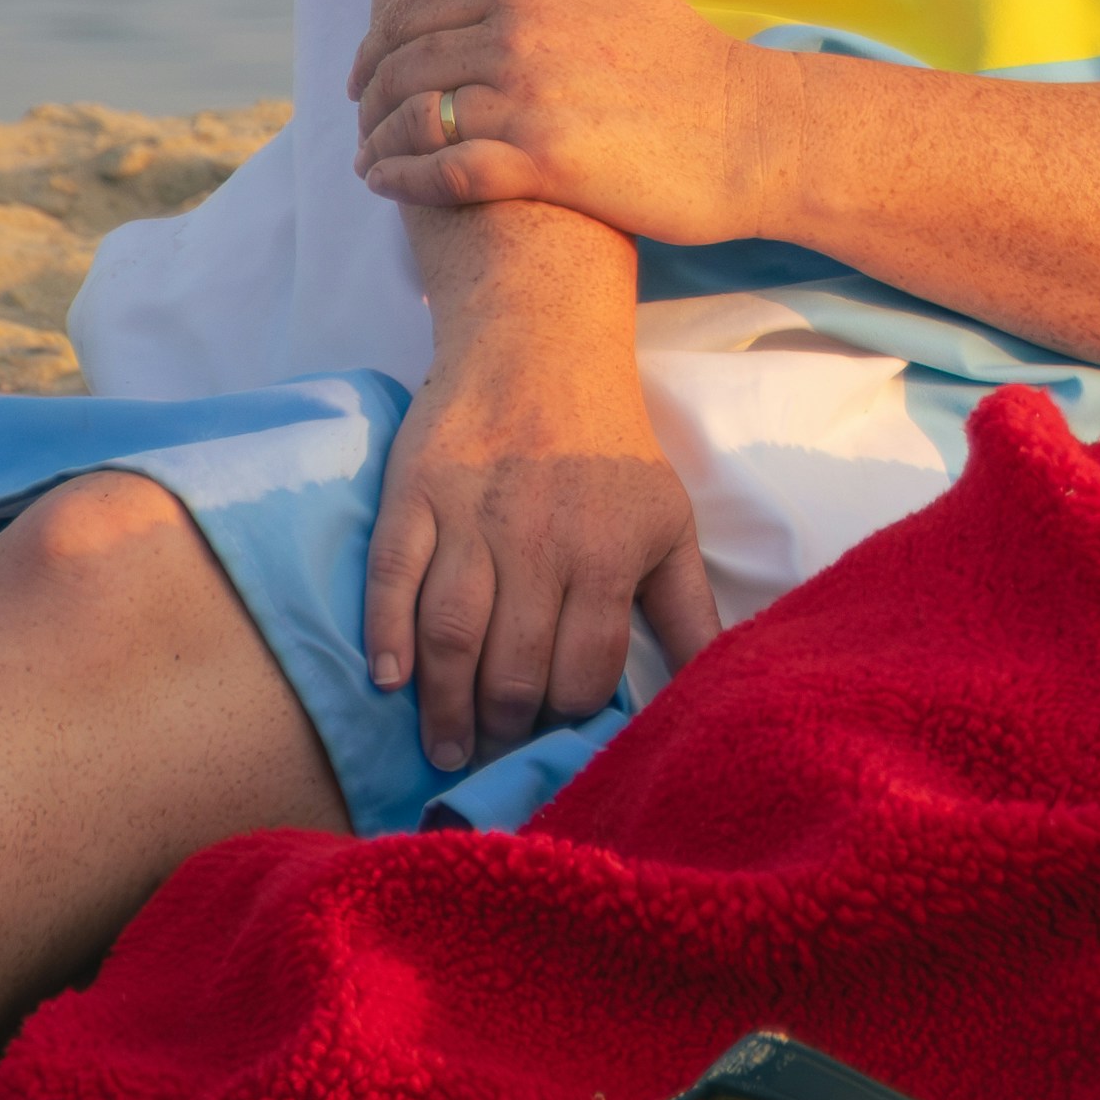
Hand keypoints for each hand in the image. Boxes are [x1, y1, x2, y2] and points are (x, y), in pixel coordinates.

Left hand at [352, 0, 764, 240]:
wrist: (750, 130)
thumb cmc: (680, 54)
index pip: (413, 13)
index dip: (374, 46)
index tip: (364, 75)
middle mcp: (516, 38)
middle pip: (403, 67)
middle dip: (368, 98)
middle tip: (363, 124)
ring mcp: (526, 101)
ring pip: (414, 120)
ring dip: (378, 143)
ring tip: (370, 161)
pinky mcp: (541, 164)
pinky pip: (444, 172)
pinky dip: (402, 180)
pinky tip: (387, 186)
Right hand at [364, 315, 717, 770]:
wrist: (540, 346)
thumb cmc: (611, 447)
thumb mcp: (669, 524)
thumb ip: (687, 612)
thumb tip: (713, 690)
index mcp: (608, 555)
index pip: (586, 670)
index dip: (569, 717)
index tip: (553, 740)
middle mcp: (540, 541)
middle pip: (516, 666)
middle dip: (505, 726)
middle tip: (493, 754)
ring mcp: (471, 517)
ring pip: (453, 634)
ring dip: (445, 704)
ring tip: (446, 746)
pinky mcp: (415, 492)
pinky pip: (393, 576)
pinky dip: (387, 633)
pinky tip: (389, 681)